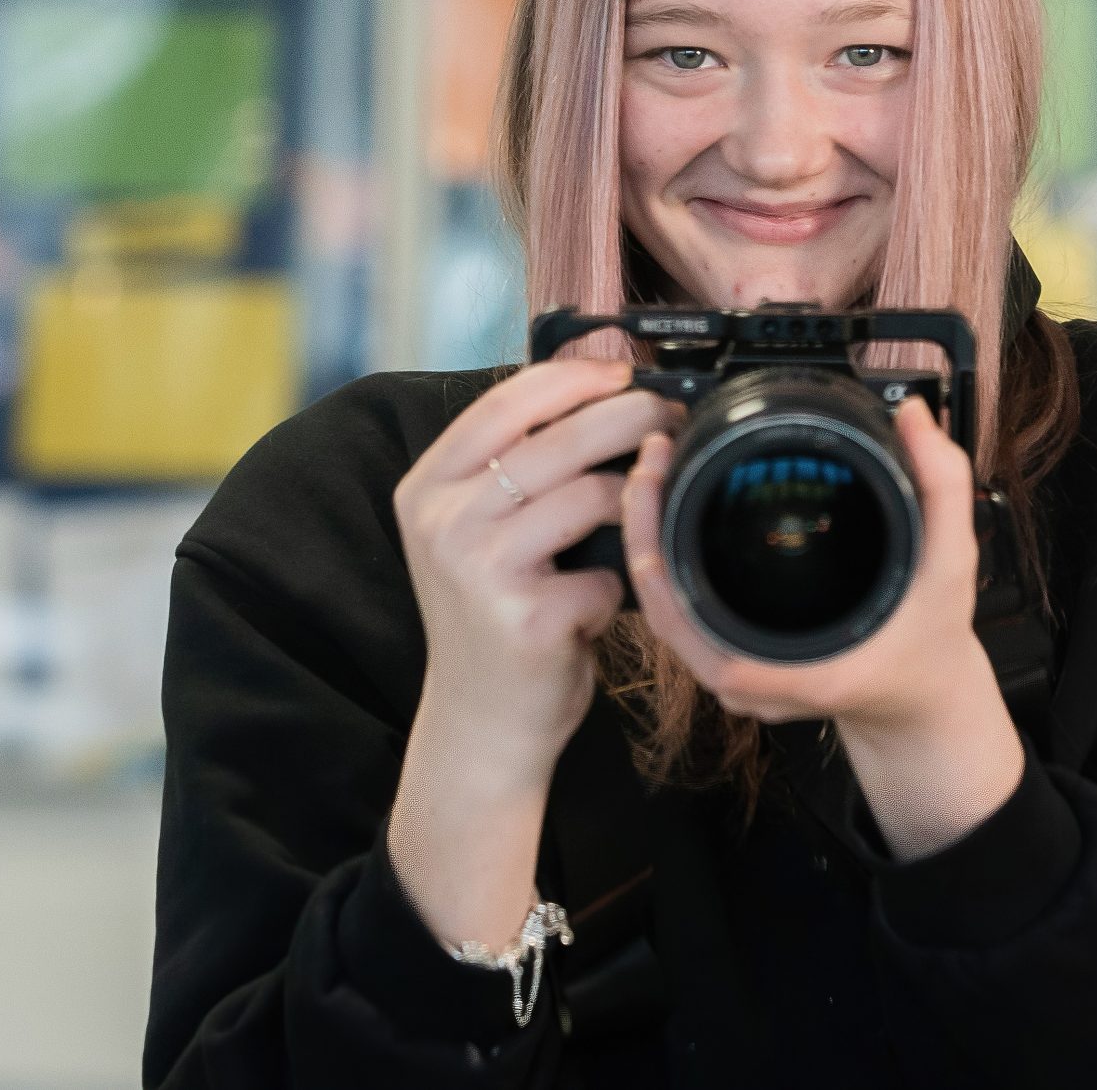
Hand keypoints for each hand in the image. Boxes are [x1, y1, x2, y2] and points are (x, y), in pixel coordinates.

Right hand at [392, 358, 684, 795]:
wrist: (479, 722)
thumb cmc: (494, 615)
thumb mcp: (475, 532)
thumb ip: (511, 470)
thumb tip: (598, 397)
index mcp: (427, 489)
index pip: (503, 404)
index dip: (573, 380)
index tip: (625, 373)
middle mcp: (443, 523)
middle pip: (556, 441)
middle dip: (629, 417)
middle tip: (669, 416)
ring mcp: (479, 570)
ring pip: (589, 495)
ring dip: (631, 502)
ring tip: (638, 516)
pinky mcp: (524, 618)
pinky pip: (604, 572)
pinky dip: (618, 585)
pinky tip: (600, 604)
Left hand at [618, 396, 1025, 857]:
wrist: (921, 701)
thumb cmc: (930, 645)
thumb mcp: (951, 562)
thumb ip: (940, 486)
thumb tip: (913, 416)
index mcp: (794, 668)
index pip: (694, 625)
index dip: (658, 559)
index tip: (656, 490)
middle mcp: (753, 683)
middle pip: (666, 610)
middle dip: (643, 532)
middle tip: (650, 461)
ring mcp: (737, 680)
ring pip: (666, 615)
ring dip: (649, 545)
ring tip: (650, 476)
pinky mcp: (734, 664)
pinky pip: (682, 618)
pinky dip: (667, 566)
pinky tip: (665, 517)